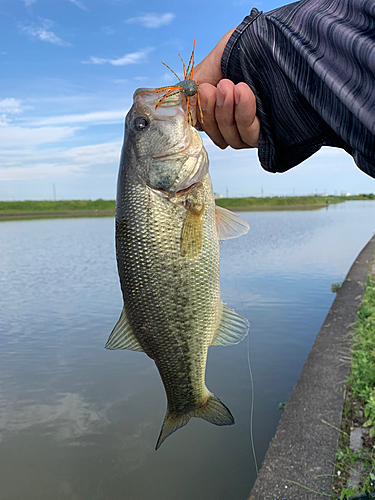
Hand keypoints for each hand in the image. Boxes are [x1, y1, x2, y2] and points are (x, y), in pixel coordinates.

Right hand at [193, 29, 259, 148]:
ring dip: (226, 113)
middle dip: (213, 111)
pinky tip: (243, 93)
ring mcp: (251, 131)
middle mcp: (236, 123)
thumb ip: (194, 89)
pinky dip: (243, 114)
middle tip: (216, 87)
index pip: (204, 126)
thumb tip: (182, 109)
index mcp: (220, 110)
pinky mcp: (268, 134)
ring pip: (231, 138)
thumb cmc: (244, 48)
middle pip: (217, 135)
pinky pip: (249, 135)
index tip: (202, 90)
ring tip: (230, 87)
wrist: (270, 39)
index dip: (201, 113)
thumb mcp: (211, 65)